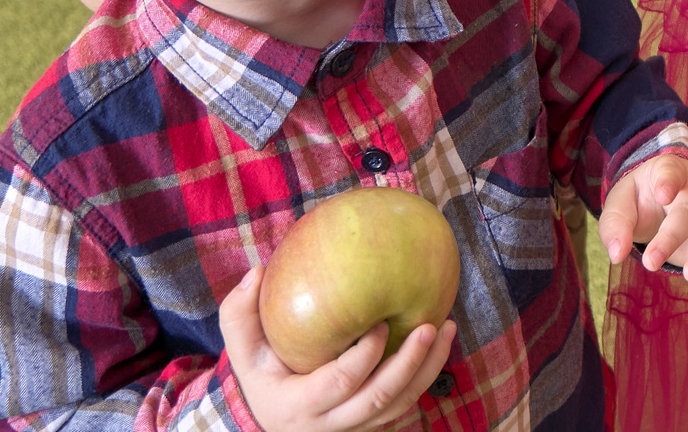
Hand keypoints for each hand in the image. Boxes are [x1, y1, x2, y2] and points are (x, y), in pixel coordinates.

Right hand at [220, 261, 457, 431]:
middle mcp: (329, 425)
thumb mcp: (241, 349)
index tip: (380, 323)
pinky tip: (438, 346)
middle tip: (432, 326)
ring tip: (447, 330)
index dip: (363, 356)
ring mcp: (353, 429)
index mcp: (298, 405)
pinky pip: (403, 408)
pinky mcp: (369, 427)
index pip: (339, 383)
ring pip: (399, 407)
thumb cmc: (259, 374)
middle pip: (379, 399)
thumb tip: (257, 271)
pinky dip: (424, 378)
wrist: (270, 418)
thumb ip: (240, 313)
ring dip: (428, 370)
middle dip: (410, 363)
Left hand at [601, 153, 687, 303]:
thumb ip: (616, 225)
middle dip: (673, 234)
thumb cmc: (641, 200)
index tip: (665, 194)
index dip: (670, 181)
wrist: (663, 200)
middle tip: (651, 262)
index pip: (672, 171)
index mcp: (671, 172)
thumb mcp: (621, 204)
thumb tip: (617, 254)